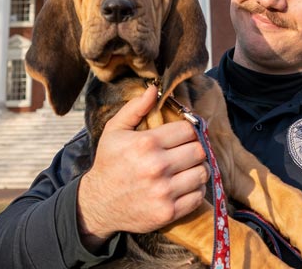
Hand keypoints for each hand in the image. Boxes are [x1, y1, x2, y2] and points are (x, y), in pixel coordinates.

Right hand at [77, 85, 208, 249]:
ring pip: (202, 173)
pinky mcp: (168, 212)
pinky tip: (183, 185)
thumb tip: (154, 89)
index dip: (189, 130)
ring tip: (186, 168)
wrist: (98, 203)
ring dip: (198, 169)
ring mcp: (164, 191)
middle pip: (199, 150)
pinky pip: (197, 196)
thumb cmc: (109, 163)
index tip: (184, 135)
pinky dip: (195, 190)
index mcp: (146, 143)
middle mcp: (157, 167)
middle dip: (195, 149)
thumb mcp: (114, 131)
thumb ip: (135, 108)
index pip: (188, 130)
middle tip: (186, 151)